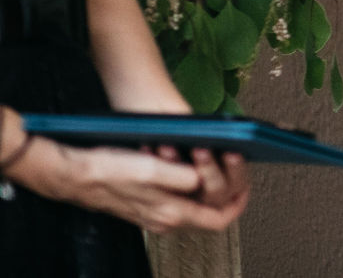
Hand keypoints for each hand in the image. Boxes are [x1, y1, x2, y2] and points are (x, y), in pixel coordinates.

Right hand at [5, 138, 243, 232]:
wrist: (72, 172)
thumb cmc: (108, 170)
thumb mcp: (151, 170)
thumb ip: (183, 177)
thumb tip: (206, 179)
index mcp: (172, 214)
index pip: (220, 219)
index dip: (239, 202)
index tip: (249, 183)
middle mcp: (166, 217)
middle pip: (212, 206)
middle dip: (224, 176)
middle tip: (228, 151)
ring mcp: (156, 210)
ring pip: (195, 193)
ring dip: (201, 168)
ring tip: (194, 144)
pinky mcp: (147, 198)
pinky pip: (177, 187)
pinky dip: (183, 168)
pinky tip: (172, 148)